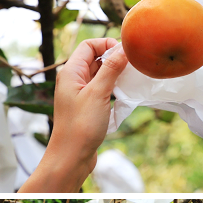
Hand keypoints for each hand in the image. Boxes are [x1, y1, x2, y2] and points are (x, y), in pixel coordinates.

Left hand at [19, 38, 127, 191]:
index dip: (107, 44)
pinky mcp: (87, 108)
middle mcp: (73, 81)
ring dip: (115, 77)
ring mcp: (80, 95)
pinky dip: (113, 91)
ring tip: (129, 84)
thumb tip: (123, 49)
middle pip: (96, 59)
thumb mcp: (98, 93)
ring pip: (101, 76)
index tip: (125, 54)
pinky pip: (102, 91)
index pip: (89, 45)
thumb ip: (111, 69)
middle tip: (132, 69)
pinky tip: (123, 98)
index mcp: (70, 72)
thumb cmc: (80, 126)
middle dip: (114, 60)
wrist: (71, 158)